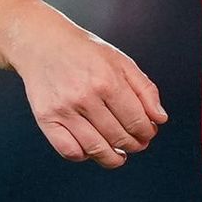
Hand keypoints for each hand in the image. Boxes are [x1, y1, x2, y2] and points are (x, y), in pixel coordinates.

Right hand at [7, 16, 166, 168]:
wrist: (42, 43)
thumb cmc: (84, 52)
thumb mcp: (120, 61)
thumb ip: (145, 89)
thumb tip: (159, 118)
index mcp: (107, 80)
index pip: (137, 121)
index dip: (146, 132)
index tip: (147, 133)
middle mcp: (85, 96)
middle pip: (119, 137)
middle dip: (134, 145)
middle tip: (136, 144)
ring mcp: (64, 109)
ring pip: (96, 149)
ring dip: (113, 158)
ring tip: (119, 155)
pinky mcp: (46, 119)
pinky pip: (69, 151)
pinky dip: (85, 156)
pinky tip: (92, 149)